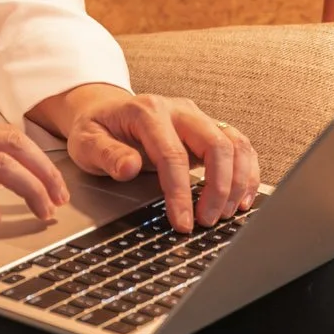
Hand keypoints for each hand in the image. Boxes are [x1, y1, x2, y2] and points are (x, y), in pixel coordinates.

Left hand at [30, 82, 260, 233]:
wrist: (104, 111)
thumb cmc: (96, 128)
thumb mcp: (86, 142)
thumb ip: (106, 155)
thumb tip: (128, 168)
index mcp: (147, 112)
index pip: (172, 154)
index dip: (180, 193)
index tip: (183, 223)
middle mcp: (178, 110)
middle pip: (215, 144)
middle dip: (218, 188)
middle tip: (208, 221)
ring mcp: (197, 117)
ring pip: (234, 143)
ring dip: (237, 182)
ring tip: (227, 213)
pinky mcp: (209, 128)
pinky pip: (239, 145)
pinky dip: (247, 172)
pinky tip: (243, 197)